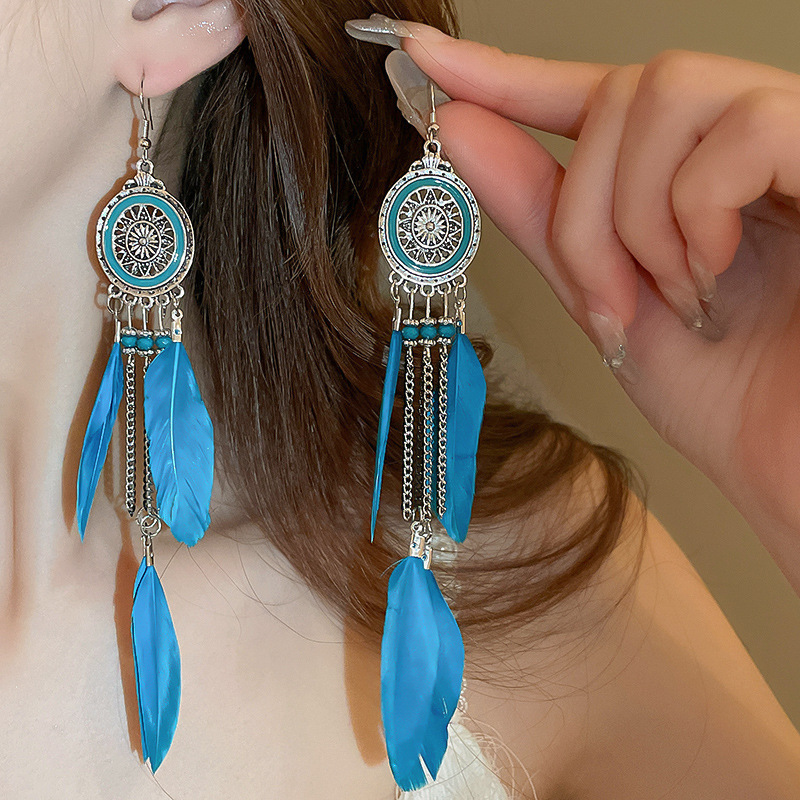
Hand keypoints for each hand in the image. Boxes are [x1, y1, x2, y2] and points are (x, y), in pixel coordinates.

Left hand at [345, 16, 799, 589]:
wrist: (797, 462)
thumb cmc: (724, 394)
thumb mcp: (607, 303)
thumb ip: (542, 216)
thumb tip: (465, 132)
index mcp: (685, 176)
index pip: (589, 95)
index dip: (506, 75)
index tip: (427, 59)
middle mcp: (740, 146)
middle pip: (621, 91)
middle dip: (583, 210)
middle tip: (605, 301)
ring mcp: (794, 145)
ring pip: (668, 92)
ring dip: (636, 215)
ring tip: (673, 296)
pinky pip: (745, 130)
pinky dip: (698, 212)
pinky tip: (715, 273)